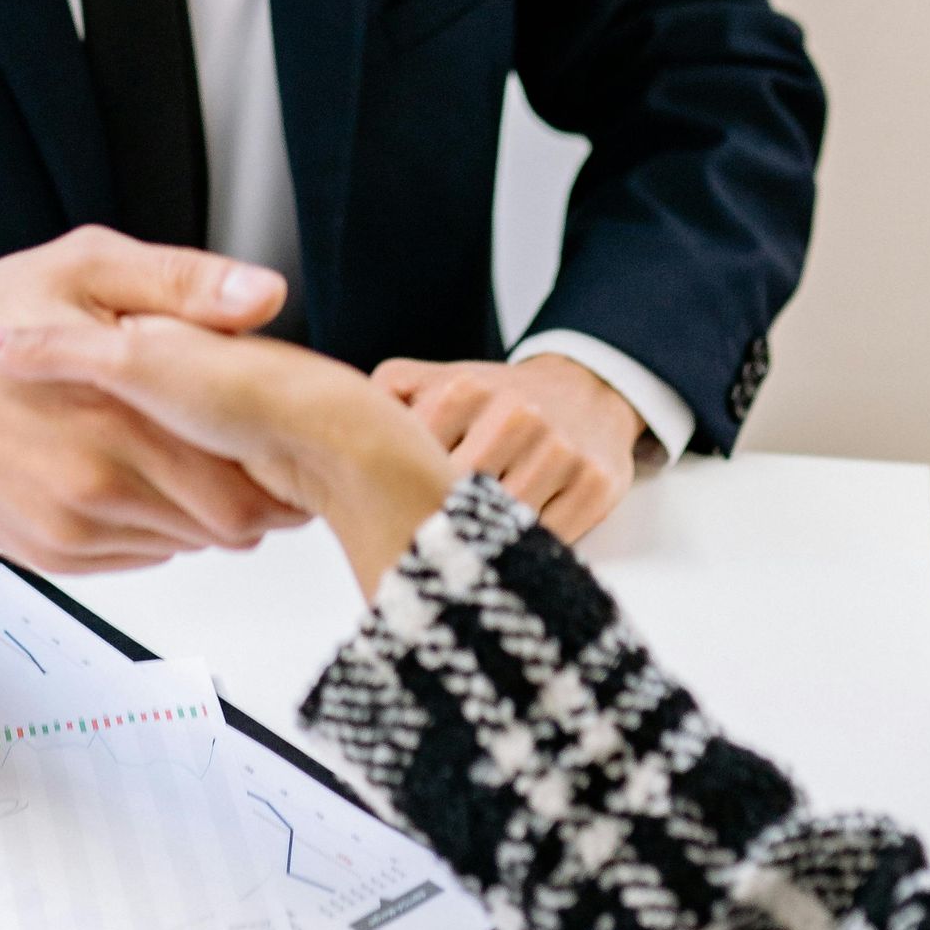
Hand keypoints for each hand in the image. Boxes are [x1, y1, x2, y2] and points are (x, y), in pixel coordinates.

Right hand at [0, 315, 455, 598]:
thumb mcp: (89, 268)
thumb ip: (183, 284)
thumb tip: (261, 295)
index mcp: (118, 415)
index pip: (242, 483)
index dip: (279, 466)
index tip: (284, 438)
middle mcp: (96, 485)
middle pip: (225, 524)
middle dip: (253, 491)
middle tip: (253, 449)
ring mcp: (72, 528)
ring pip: (185, 543)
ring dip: (202, 508)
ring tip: (190, 452)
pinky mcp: (53, 553)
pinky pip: (139, 555)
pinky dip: (155, 523)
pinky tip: (141, 472)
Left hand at [369, 353, 642, 541]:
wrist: (584, 390)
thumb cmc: (492, 400)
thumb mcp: (432, 381)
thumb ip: (382, 401)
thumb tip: (332, 447)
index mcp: (464, 389)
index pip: (411, 465)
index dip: (396, 498)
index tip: (389, 515)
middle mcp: (516, 414)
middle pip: (455, 501)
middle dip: (436, 526)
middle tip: (422, 548)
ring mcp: (561, 449)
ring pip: (501, 525)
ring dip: (480, 543)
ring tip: (463, 548)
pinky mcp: (598, 483)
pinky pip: (551, 538)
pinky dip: (525, 549)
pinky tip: (508, 543)